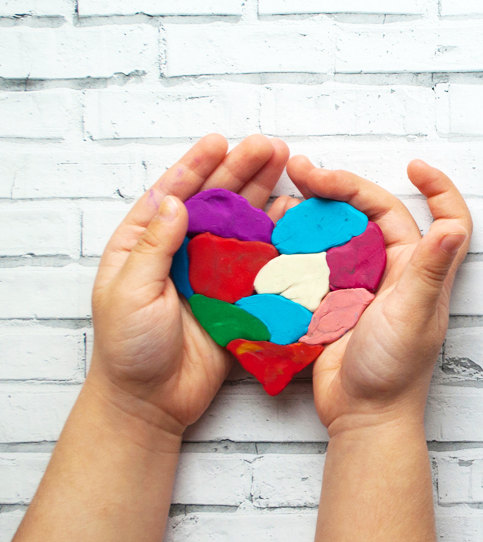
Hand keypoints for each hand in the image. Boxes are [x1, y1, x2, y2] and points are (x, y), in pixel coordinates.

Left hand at [88, 133, 290, 434]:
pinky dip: (278, 244)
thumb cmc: (128, 348)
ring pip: (243, 228)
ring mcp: (213, 275)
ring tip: (290, 172)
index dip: (198, 166)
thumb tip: (174, 200)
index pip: (174, 194)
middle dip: (243, 172)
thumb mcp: (129, 291)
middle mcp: (183, 253)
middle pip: (216, 204)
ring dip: (264, 199)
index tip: (221, 141)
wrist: (152, 400)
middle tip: (271, 147)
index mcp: (146, 244)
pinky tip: (294, 222)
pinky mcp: (237, 299)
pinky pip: (260, 266)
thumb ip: (154, 246)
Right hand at [285, 158, 471, 433]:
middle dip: (341, 187)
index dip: (435, 187)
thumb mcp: (413, 317)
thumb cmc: (394, 371)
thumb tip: (453, 226)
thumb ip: (429, 272)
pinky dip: (297, 245)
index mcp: (419, 271)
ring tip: (283, 196)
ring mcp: (360, 286)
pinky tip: (275, 234)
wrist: (361, 414)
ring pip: (339, 234)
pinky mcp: (332, 301)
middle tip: (303, 172)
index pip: (440, 216)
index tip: (413, 165)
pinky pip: (316, 262)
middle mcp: (392, 272)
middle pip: (372, 214)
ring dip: (314, 212)